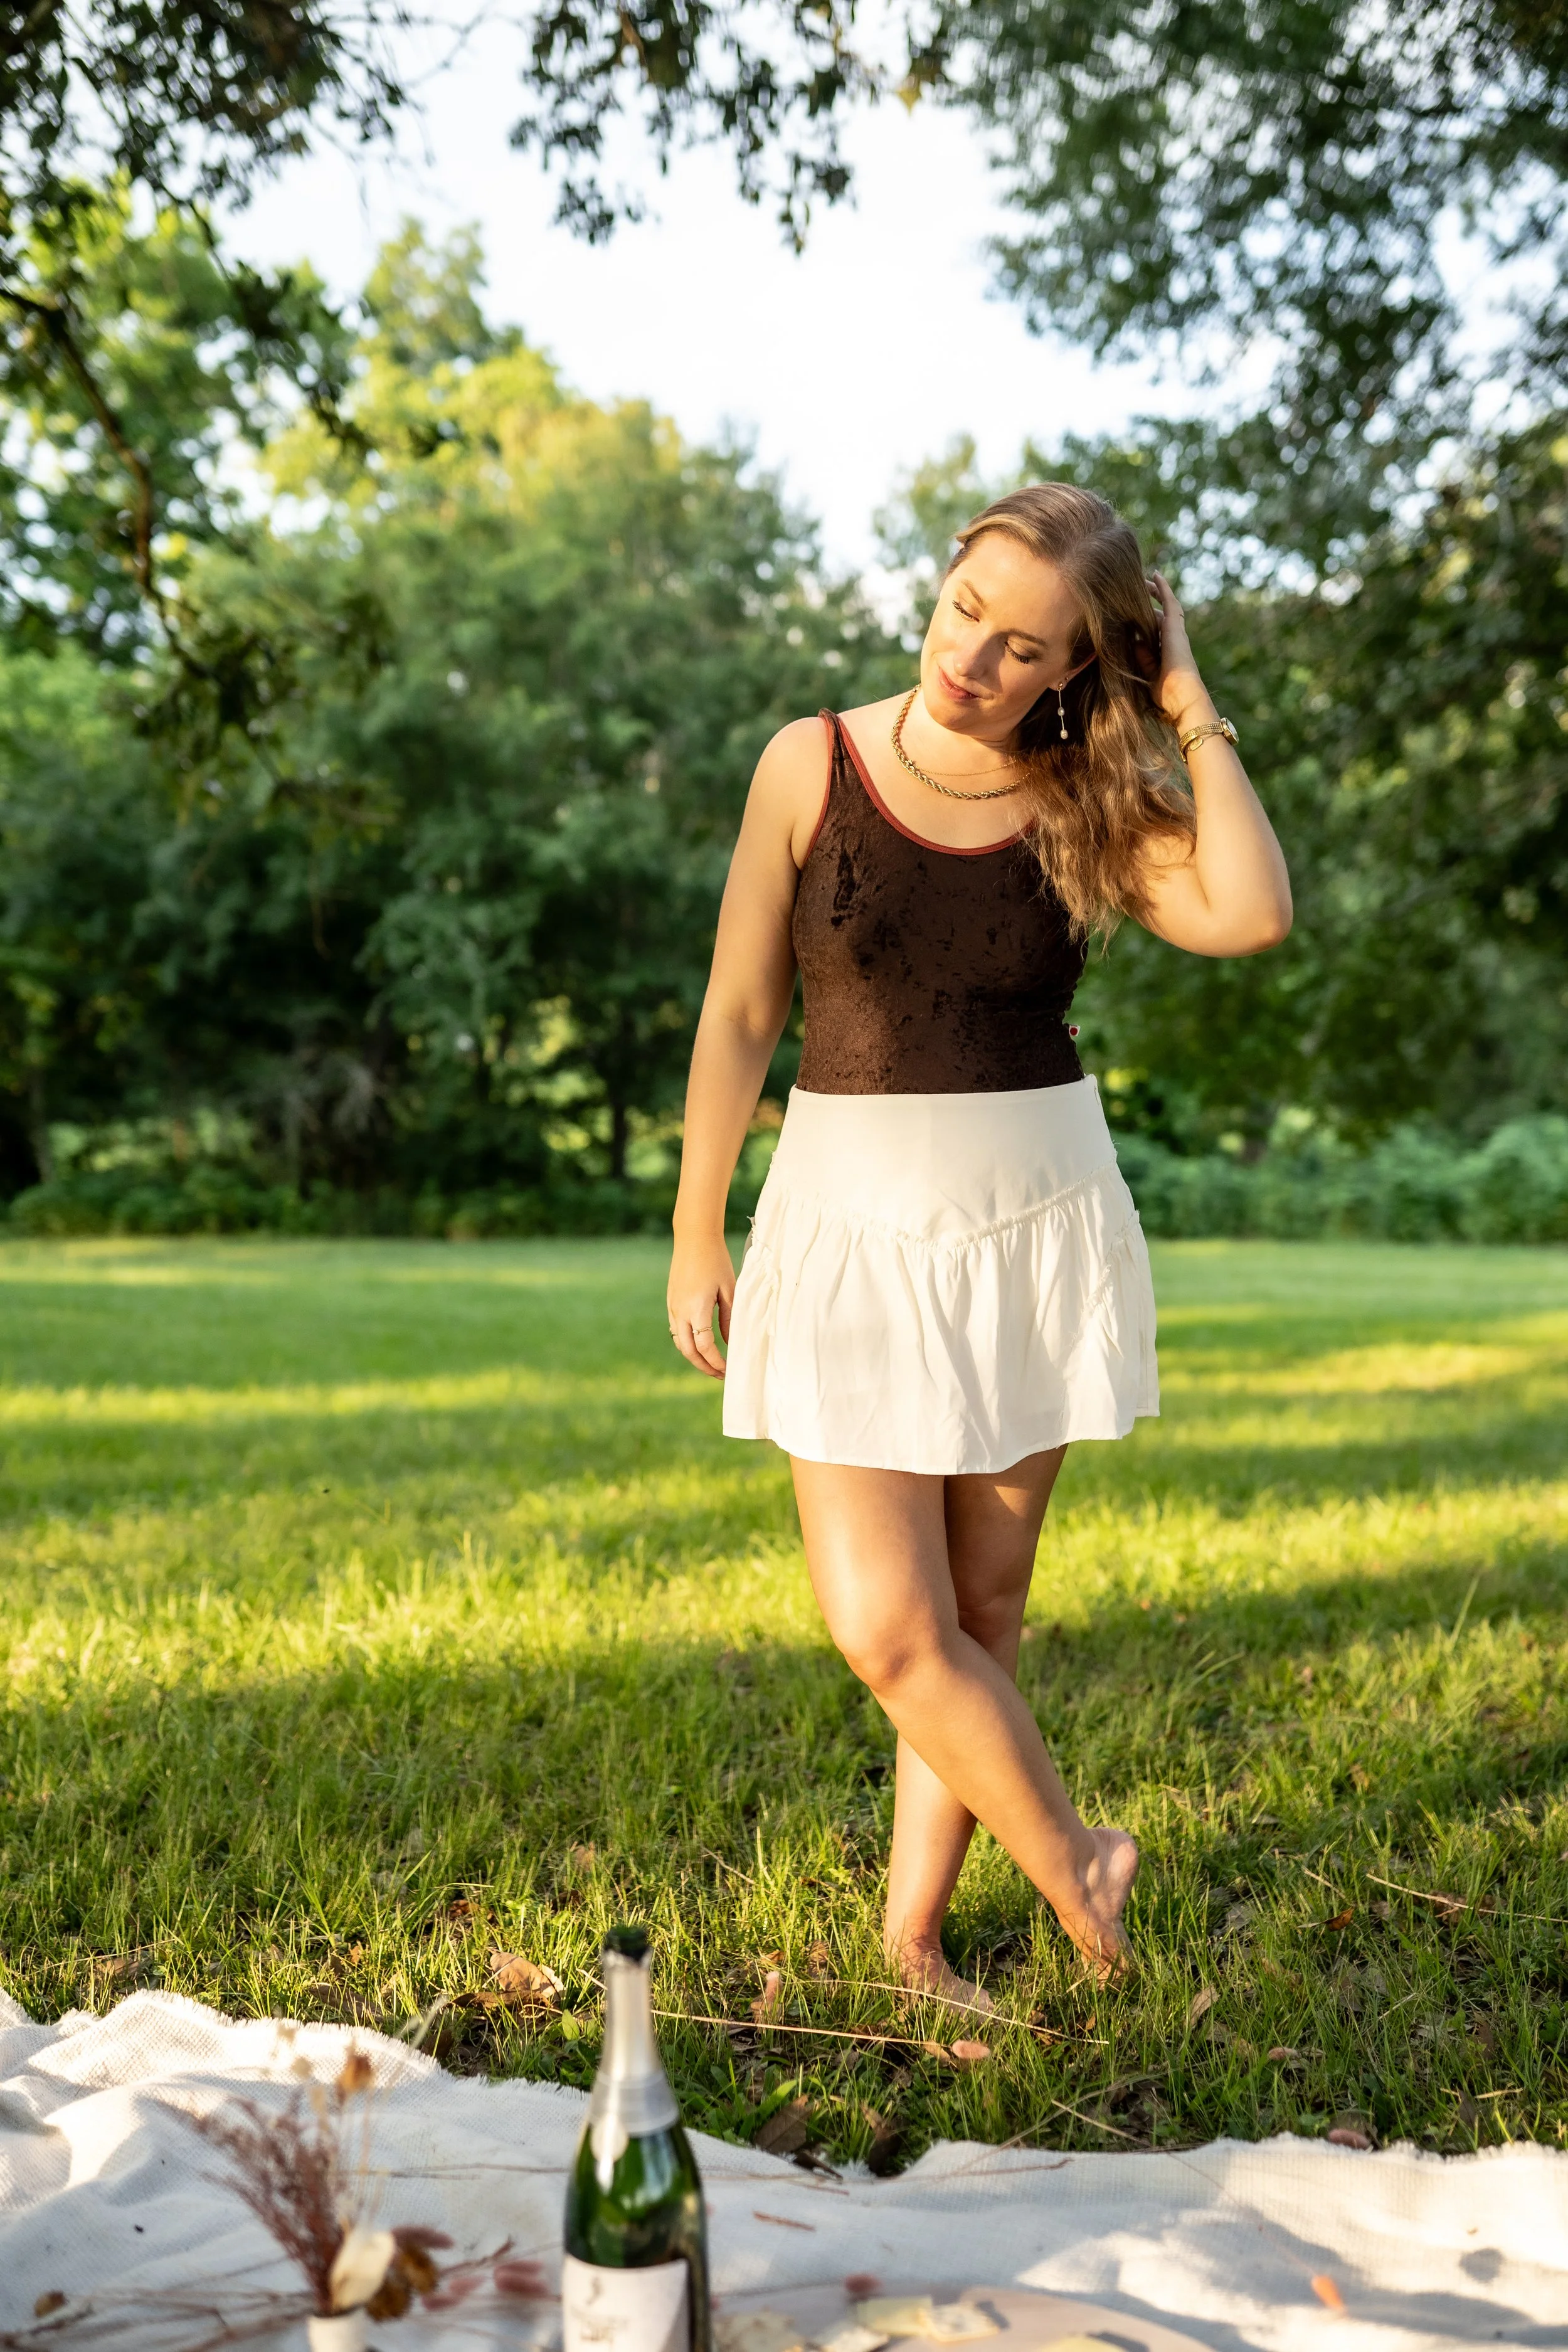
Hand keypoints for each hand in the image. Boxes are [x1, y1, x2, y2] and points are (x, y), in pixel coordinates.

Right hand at [667, 1231, 735, 1377]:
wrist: (694, 1238)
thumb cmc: (716, 1261)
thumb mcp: (729, 1289)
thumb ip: (729, 1318)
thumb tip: (728, 1343)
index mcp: (697, 1308)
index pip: (704, 1346)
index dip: (715, 1362)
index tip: (727, 1370)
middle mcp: (680, 1311)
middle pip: (688, 1350)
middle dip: (703, 1366)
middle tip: (719, 1375)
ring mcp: (672, 1307)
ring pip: (679, 1342)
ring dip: (694, 1357)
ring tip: (710, 1364)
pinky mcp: (670, 1302)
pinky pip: (676, 1330)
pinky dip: (686, 1343)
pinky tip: (699, 1345)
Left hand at [1147, 570, 1214, 733]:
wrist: (1181, 694)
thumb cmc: (1164, 694)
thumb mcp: (1147, 674)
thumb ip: (1142, 658)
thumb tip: (1133, 640)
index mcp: (1166, 652)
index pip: (1152, 632)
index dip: (1142, 623)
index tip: (1132, 615)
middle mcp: (1172, 639)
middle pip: (1156, 615)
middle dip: (1144, 604)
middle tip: (1131, 592)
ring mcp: (1175, 631)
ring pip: (1163, 605)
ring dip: (1152, 592)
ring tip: (1140, 580)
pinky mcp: (1175, 625)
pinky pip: (1169, 601)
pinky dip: (1162, 588)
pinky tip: (1155, 575)